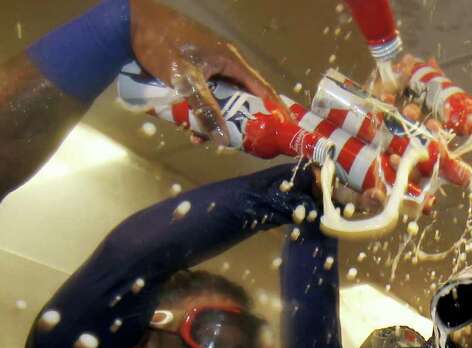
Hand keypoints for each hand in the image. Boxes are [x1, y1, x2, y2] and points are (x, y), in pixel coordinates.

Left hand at [129, 0, 290, 146]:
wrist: (130, 24)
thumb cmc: (162, 46)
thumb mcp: (186, 82)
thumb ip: (205, 110)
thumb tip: (223, 139)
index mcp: (231, 60)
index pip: (263, 89)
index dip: (275, 110)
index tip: (283, 130)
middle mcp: (225, 63)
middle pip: (243, 97)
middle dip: (241, 121)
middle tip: (243, 142)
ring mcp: (209, 65)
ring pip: (222, 98)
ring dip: (216, 119)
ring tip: (204, 138)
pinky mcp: (194, 69)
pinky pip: (206, 94)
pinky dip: (202, 110)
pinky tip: (189, 126)